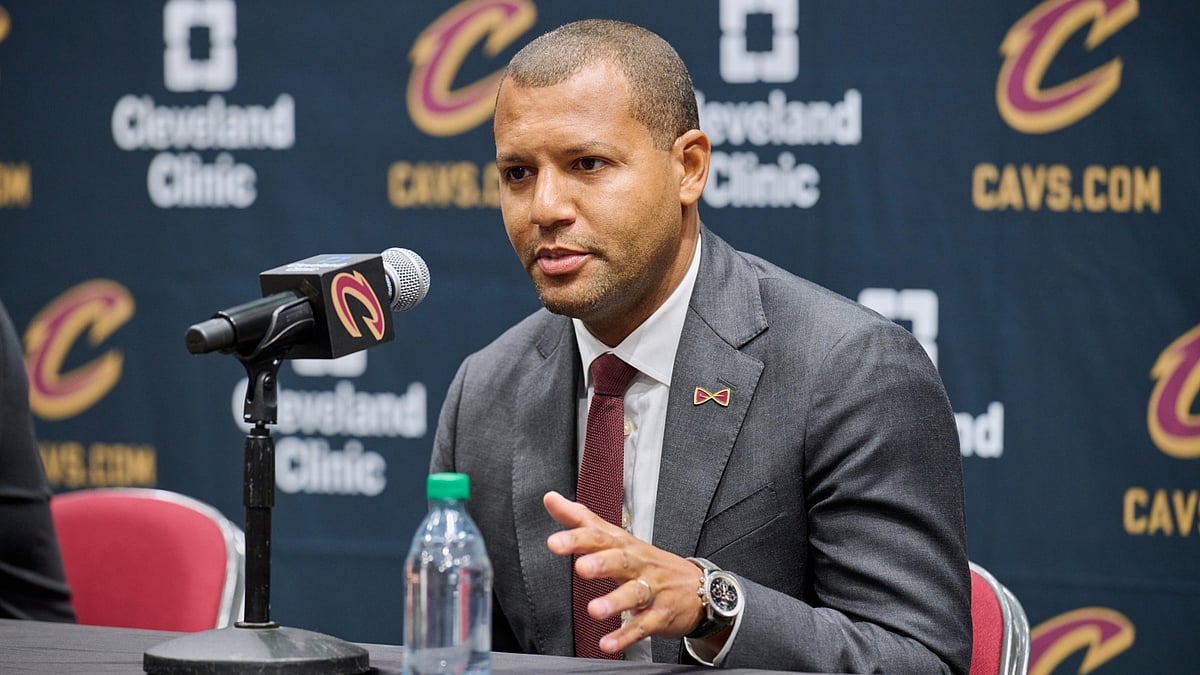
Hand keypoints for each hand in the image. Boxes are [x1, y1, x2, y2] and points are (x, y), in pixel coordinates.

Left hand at [543, 491, 705, 653]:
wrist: (699, 588)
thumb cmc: (650, 562)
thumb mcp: (616, 538)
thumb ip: (581, 520)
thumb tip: (551, 499)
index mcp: (624, 545)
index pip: (600, 536)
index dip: (577, 538)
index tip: (555, 542)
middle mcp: (638, 565)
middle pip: (621, 560)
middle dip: (601, 563)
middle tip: (581, 568)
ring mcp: (652, 590)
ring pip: (634, 594)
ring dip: (615, 602)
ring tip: (594, 610)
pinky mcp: (660, 615)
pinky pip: (642, 626)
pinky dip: (625, 636)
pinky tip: (608, 643)